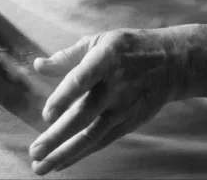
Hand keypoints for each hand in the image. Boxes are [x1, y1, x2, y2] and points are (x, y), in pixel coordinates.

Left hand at [27, 27, 189, 174]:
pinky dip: (81, 154)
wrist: (171, 64)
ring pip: (91, 136)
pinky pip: (101, 142)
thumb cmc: (126, 48)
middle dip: (58, 137)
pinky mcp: (128, 124)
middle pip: (83, 116)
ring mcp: (122, 109)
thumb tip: (38, 65)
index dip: (64, 97)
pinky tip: (62, 162)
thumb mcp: (98, 41)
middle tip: (35, 151)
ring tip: (41, 166)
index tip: (46, 115)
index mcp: (104, 60)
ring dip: (65, 153)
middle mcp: (114, 88)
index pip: (81, 80)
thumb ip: (67, 56)